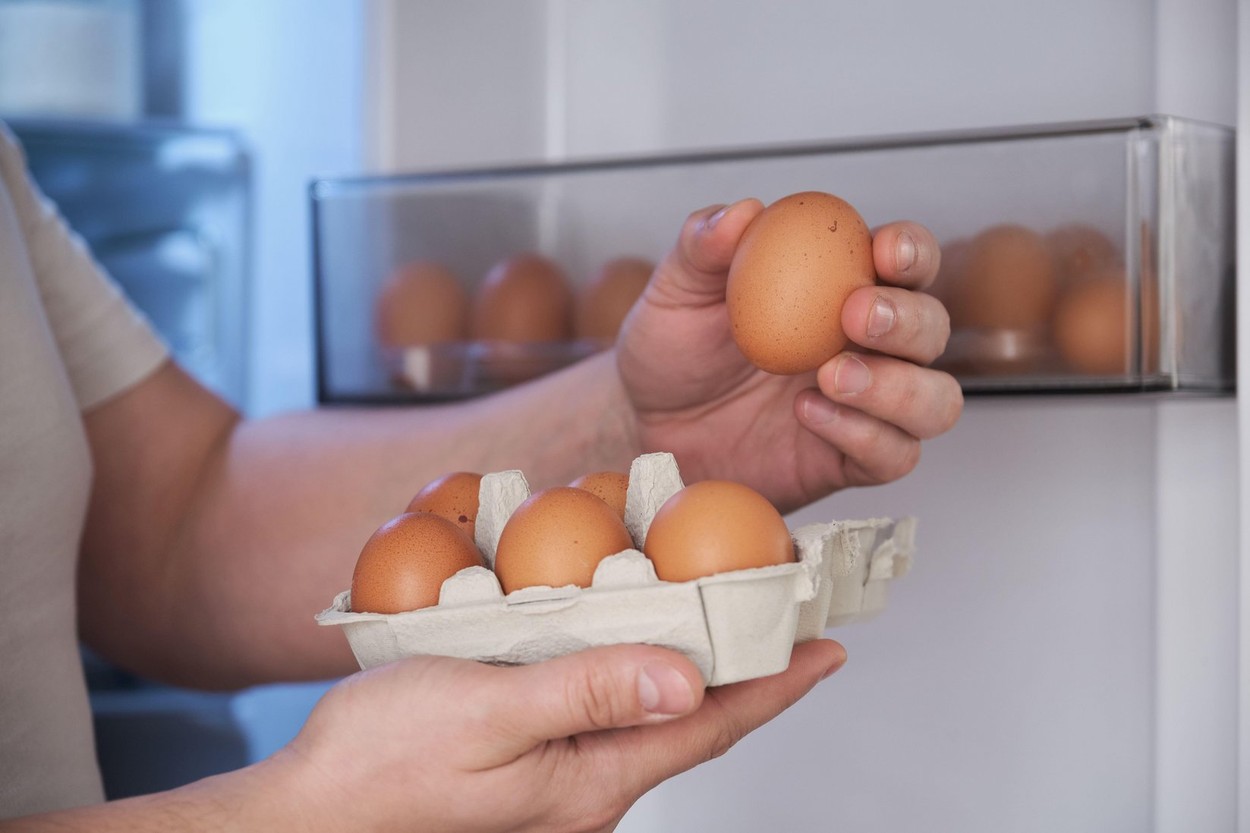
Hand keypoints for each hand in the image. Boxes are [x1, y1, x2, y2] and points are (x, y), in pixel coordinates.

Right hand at [278, 640, 843, 832]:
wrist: (307, 810)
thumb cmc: (381, 764)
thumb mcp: (489, 712)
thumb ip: (589, 691)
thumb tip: (687, 680)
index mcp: (591, 778)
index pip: (710, 727)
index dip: (776, 686)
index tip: (828, 650)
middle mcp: (587, 787)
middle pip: (689, 721)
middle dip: (743, 672)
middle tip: (781, 619)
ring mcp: (557, 781)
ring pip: (644, 712)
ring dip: (685, 664)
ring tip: (715, 615)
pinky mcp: (527, 762)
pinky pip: (598, 709)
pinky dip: (625, 666)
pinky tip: (616, 634)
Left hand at [617, 199, 961, 512]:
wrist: (647, 423)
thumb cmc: (673, 350)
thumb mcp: (676, 291)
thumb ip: (703, 246)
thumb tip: (742, 211)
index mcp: (843, 287)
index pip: (906, 261)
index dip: (911, 252)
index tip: (883, 251)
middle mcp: (869, 346)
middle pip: (932, 328)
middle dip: (908, 320)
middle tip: (855, 317)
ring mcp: (868, 407)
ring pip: (935, 401)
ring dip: (899, 387)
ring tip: (832, 375)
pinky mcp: (851, 459)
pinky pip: (893, 455)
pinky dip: (864, 434)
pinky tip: (809, 413)